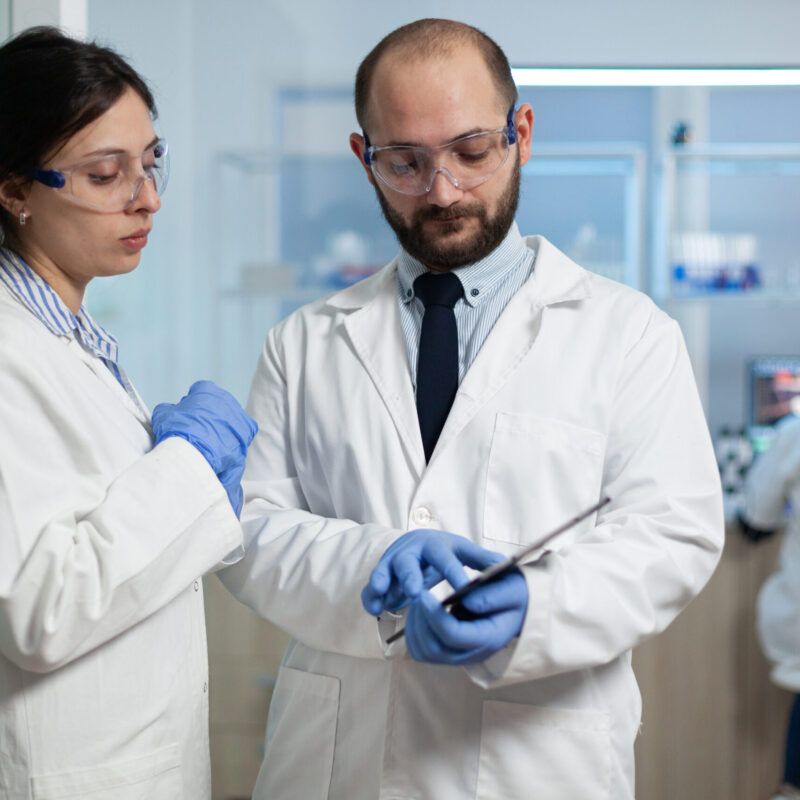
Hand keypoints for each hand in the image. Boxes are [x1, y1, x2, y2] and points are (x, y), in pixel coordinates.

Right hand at [151, 380, 257, 514]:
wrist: (193, 453)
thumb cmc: (176, 430)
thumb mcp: (163, 414)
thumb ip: (169, 409)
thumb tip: (171, 411)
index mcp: (207, 390)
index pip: (199, 392)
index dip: (190, 405)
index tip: (184, 417)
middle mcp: (226, 400)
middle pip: (215, 408)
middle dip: (207, 419)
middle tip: (195, 434)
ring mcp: (239, 418)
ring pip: (227, 424)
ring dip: (219, 433)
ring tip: (206, 448)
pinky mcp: (246, 435)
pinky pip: (237, 440)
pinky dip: (229, 448)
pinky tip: (218, 457)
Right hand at [361, 529, 503, 615]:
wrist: (414, 545)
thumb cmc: (442, 552)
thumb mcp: (461, 551)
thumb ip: (480, 559)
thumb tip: (505, 564)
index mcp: (433, 545)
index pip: (443, 556)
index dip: (452, 571)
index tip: (462, 586)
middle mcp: (410, 552)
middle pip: (408, 560)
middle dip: (410, 575)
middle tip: (415, 591)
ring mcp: (392, 564)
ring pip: (384, 570)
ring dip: (383, 581)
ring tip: (383, 593)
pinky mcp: (380, 577)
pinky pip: (372, 586)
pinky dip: (371, 596)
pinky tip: (374, 609)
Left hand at [404, 568, 527, 664]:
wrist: (517, 604)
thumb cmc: (515, 593)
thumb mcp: (513, 588)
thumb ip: (493, 595)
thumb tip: (466, 600)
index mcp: (489, 637)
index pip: (453, 635)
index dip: (434, 615)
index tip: (424, 594)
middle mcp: (472, 653)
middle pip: (434, 648)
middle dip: (421, 621)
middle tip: (419, 594)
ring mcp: (459, 655)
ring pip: (424, 652)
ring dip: (414, 626)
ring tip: (419, 600)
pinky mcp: (449, 651)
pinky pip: (422, 650)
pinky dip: (414, 632)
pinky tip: (420, 611)